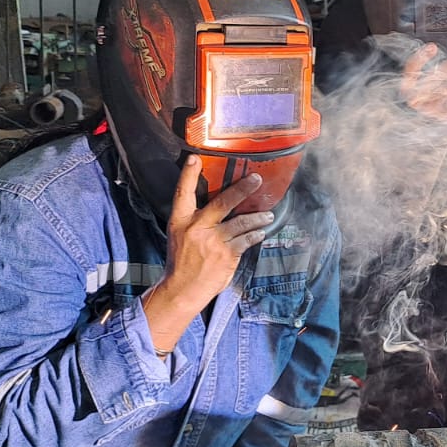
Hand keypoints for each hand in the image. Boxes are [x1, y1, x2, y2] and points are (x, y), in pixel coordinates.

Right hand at [141, 155, 275, 350]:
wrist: (182, 289)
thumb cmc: (181, 261)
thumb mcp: (179, 236)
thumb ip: (194, 220)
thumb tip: (217, 205)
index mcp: (180, 221)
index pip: (182, 193)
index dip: (188, 175)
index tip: (194, 158)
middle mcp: (197, 227)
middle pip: (223, 202)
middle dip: (242, 189)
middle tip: (257, 179)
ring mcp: (213, 241)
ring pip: (242, 222)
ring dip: (258, 218)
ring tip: (267, 216)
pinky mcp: (227, 255)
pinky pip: (247, 239)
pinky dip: (256, 235)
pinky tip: (261, 232)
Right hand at [400, 43, 446, 122]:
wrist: (436, 127)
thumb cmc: (435, 99)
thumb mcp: (433, 82)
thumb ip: (444, 69)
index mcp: (408, 87)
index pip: (411, 69)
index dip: (421, 57)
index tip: (432, 46)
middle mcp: (415, 98)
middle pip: (435, 77)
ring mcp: (428, 108)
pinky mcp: (441, 116)